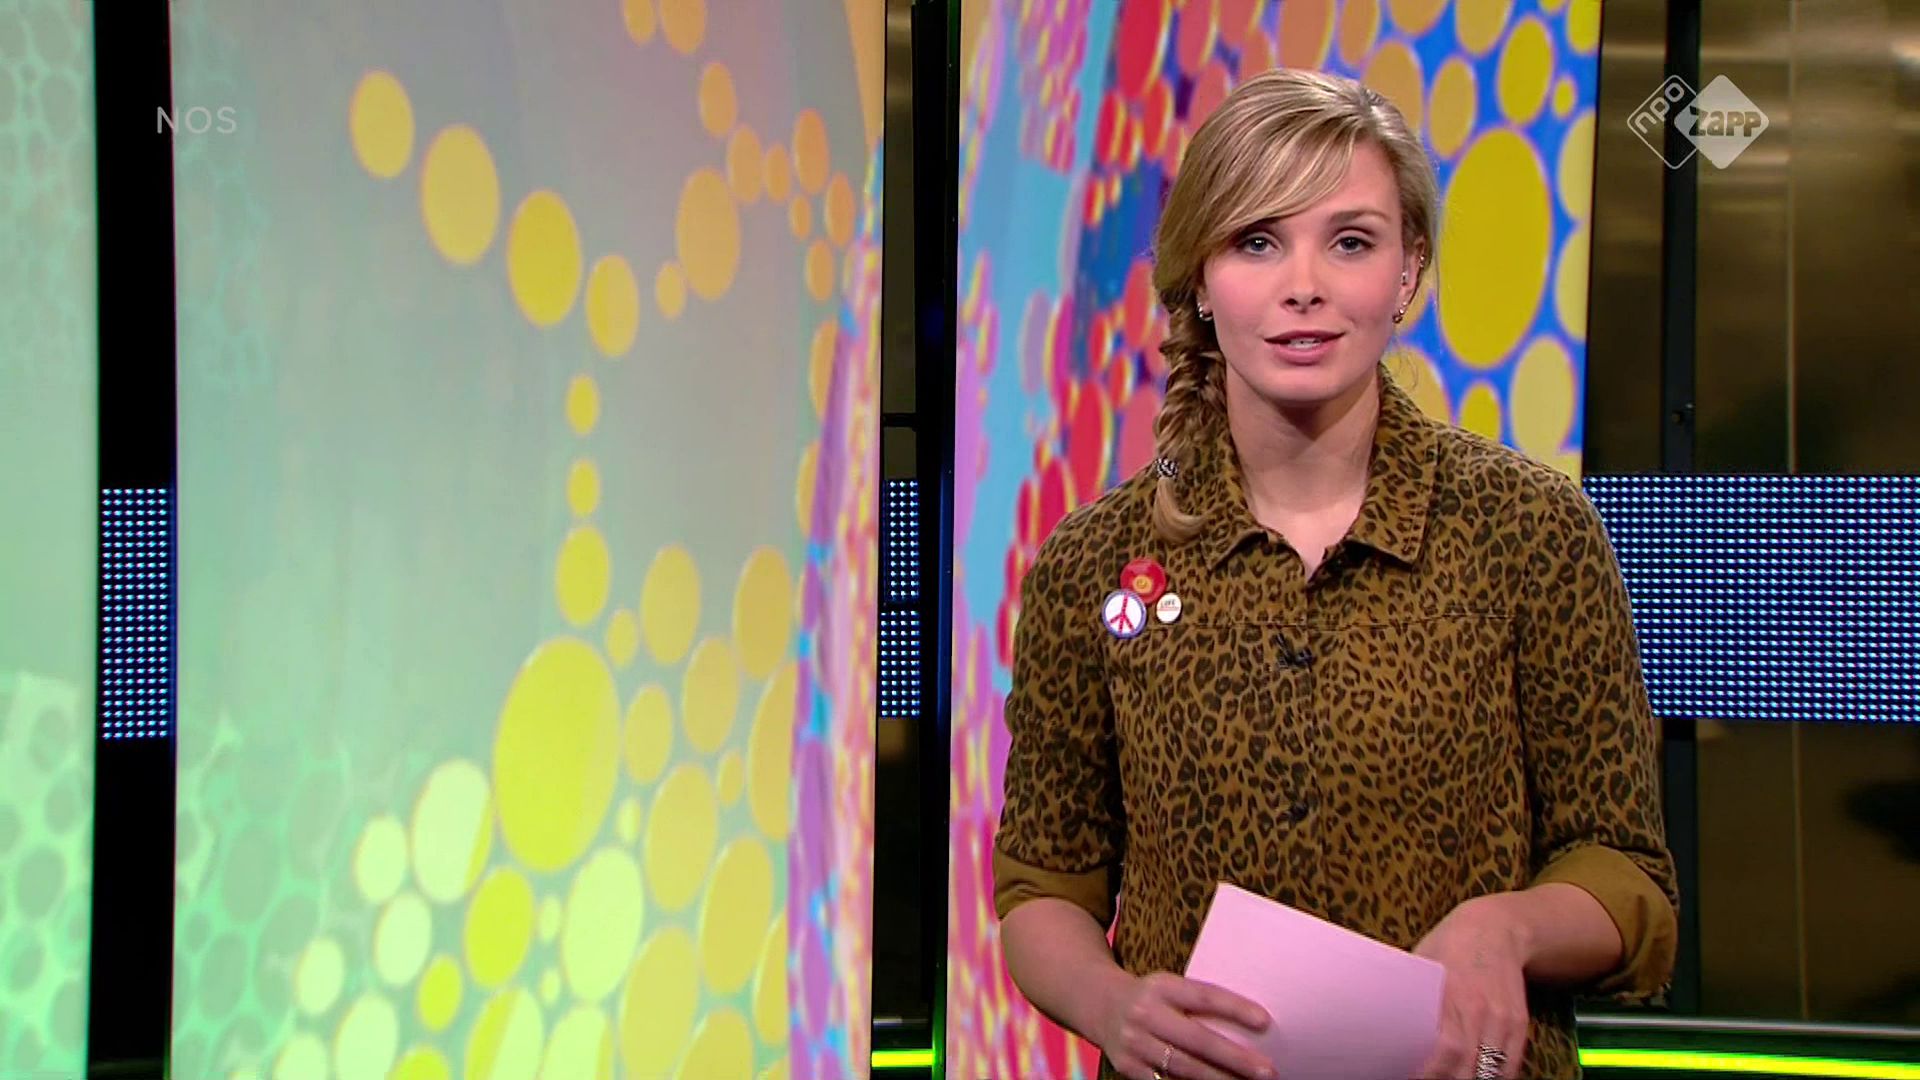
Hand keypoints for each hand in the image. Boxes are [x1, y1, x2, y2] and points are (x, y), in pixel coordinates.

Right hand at [1095, 971, 1278, 1079]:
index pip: (1203, 996)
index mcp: (1162, 987)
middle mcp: (1146, 1013)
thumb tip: (1252, 1024)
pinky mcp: (1127, 1066)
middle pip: (1197, 1039)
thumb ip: (1199, 1002)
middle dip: (1235, 1057)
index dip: (1234, 1008)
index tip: (1265, 1021)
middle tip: (1267, 1070)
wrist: (1099, 1003)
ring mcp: (1135, 1042)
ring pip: (1183, 1067)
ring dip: (1218, 1079)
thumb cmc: (1151, 997)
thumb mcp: (1170, 987)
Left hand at [1413, 895, 1530, 1078]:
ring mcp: (1504, 1020)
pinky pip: (1510, 1067)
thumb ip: (1411, 998)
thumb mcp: (1423, 964)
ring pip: (1491, 1072)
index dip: (1432, 1073)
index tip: (1413, 1077)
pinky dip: (1492, 1078)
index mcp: (1453, 993)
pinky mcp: (1519, 1025)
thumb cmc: (1449, 945)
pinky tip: (1472, 1076)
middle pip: (1469, 1068)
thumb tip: (1382, 1028)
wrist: (1497, 929)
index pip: (1448, 1049)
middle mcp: (1482, 1010)